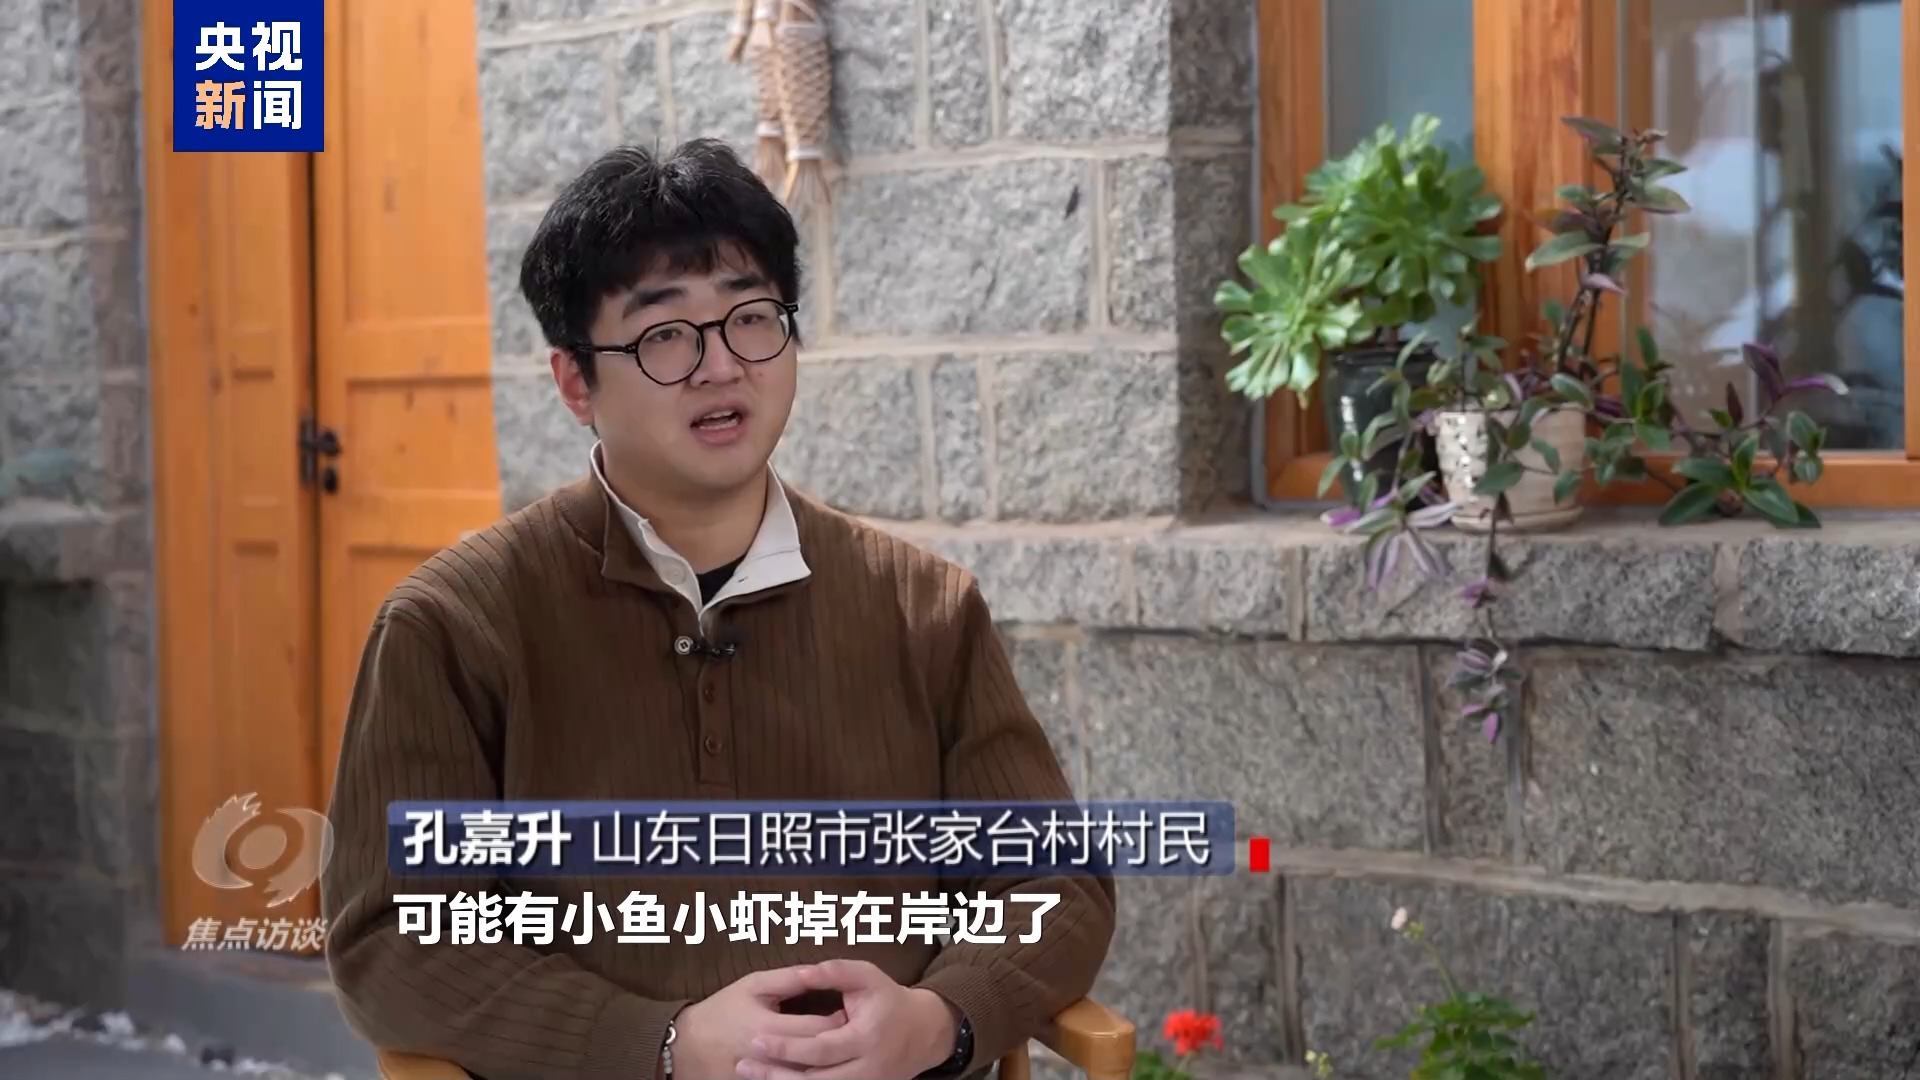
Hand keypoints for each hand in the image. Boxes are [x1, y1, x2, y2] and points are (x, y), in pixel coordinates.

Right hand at [671, 967, 847, 1079]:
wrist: (686, 1047)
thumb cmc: (722, 1011)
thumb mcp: (752, 986)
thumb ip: (788, 979)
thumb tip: (819, 970)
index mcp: (770, 1028)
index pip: (818, 1028)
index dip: (841, 1020)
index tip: (852, 1011)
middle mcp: (770, 1058)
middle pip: (818, 1054)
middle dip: (839, 1041)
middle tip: (854, 1030)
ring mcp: (765, 1077)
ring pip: (808, 1074)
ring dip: (825, 1061)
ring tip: (838, 1048)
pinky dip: (805, 1073)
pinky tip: (814, 1063)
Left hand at [734, 959, 957, 1079]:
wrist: (923, 1033)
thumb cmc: (890, 1000)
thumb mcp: (869, 977)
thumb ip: (837, 972)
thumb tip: (804, 970)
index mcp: (866, 1038)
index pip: (819, 1048)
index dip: (786, 1045)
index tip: (756, 1037)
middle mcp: (865, 1069)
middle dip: (775, 1074)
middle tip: (742, 1064)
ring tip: (750, 1076)